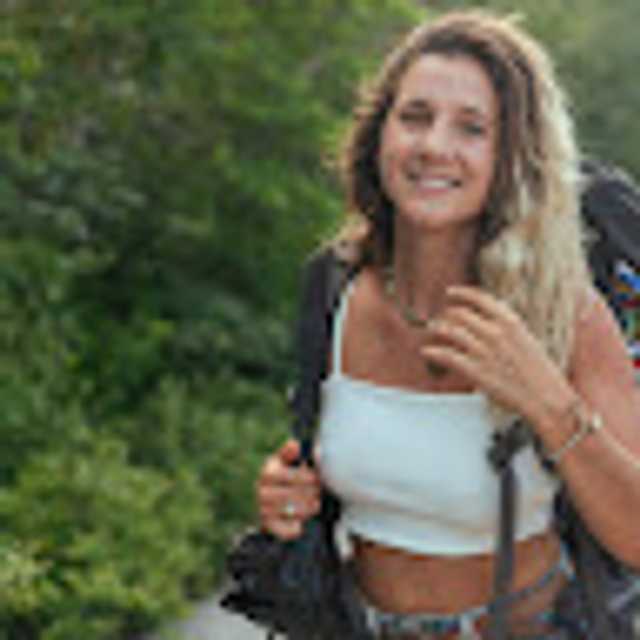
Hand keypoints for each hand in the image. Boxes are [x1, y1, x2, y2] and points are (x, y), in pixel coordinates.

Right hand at [257, 439, 321, 539]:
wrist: (270, 504)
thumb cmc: (286, 479)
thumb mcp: (286, 462)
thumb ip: (293, 453)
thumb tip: (296, 445)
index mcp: (268, 472)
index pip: (290, 475)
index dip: (307, 478)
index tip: (318, 479)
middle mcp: (262, 491)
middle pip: (292, 494)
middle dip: (310, 493)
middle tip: (319, 493)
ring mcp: (263, 510)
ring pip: (291, 511)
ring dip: (307, 509)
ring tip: (316, 505)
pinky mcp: (268, 527)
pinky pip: (283, 531)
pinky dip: (293, 529)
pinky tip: (301, 525)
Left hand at [420, 286, 574, 424]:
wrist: (547, 398)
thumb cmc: (539, 373)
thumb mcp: (526, 340)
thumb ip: (505, 328)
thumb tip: (485, 321)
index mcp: (511, 322)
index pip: (480, 298)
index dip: (461, 293)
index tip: (450, 292)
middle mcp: (495, 332)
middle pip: (460, 314)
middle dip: (447, 315)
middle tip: (439, 320)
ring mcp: (484, 351)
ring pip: (450, 331)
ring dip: (437, 329)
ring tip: (431, 330)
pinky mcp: (475, 370)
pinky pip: (446, 355)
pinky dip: (432, 351)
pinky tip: (425, 351)